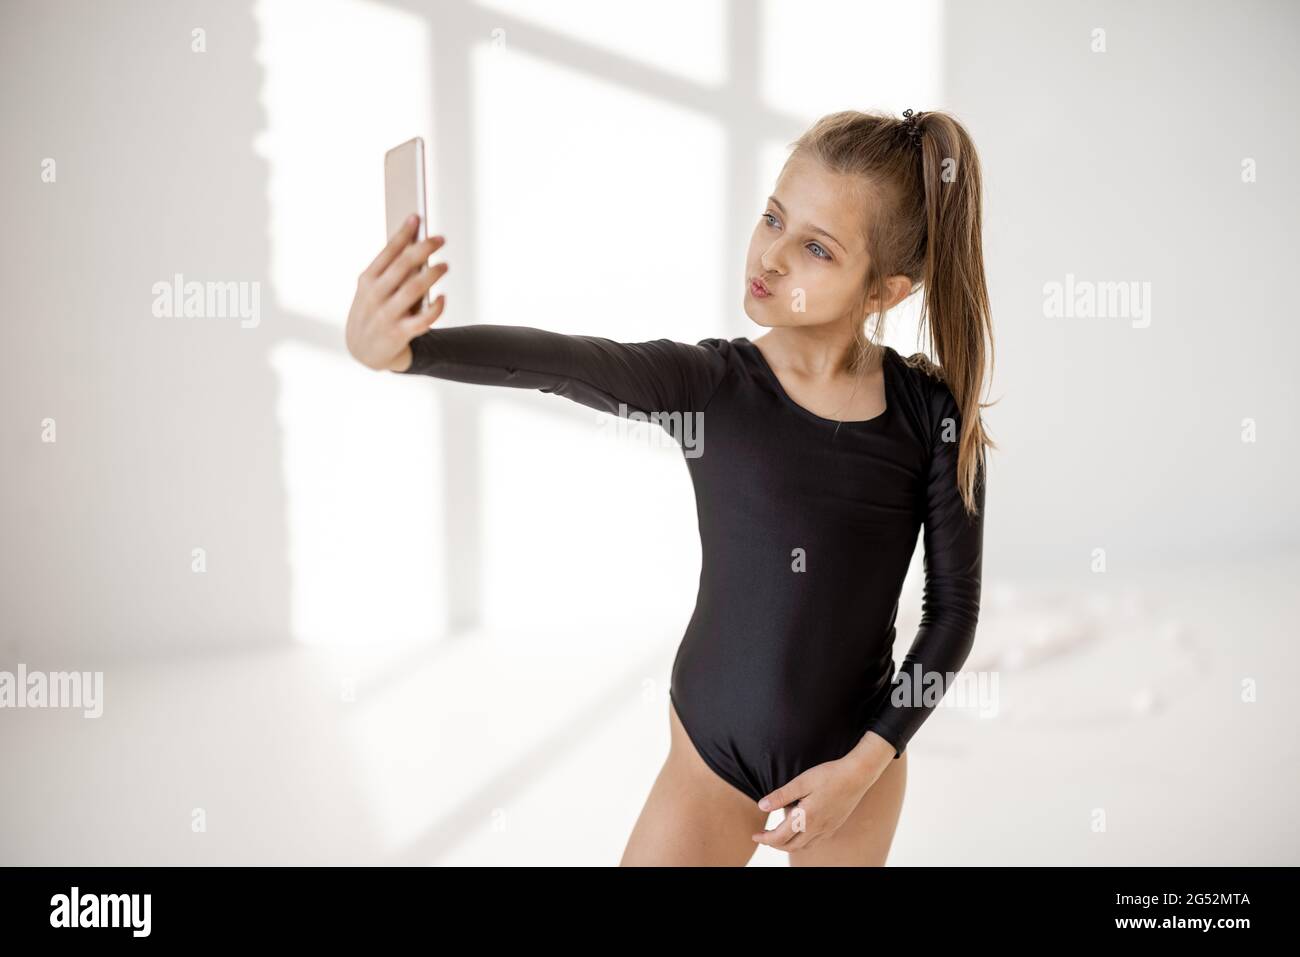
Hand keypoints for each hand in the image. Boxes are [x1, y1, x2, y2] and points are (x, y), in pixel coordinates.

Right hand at [345, 214, 448, 371]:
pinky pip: (423, 319)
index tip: (416, 217)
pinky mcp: (399, 334)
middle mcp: (375, 296)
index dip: (403, 234)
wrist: (363, 352)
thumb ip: (390, 271)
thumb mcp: (371, 290)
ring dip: (432, 274)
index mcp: (367, 280)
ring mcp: (386, 316)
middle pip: (403, 266)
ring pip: (414, 289)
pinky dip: (436, 308)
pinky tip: (443, 298)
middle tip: (440, 239)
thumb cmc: (373, 313)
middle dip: (423, 248)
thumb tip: (415, 246)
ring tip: (444, 265)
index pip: (387, 252)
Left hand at [751, 750, 886, 852]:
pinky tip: (799, 830)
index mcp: (807, 818)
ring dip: (788, 844)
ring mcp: (828, 829)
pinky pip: (815, 841)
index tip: (754, 835)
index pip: (780, 837)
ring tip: (778, 834)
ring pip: (803, 846)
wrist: (857, 775)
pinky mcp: (835, 826)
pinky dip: (802, 841)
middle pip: (791, 846)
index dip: (765, 838)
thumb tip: (761, 807)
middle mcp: (817, 829)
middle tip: (763, 836)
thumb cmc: (828, 775)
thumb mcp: (801, 782)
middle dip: (774, 844)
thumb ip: (781, 796)